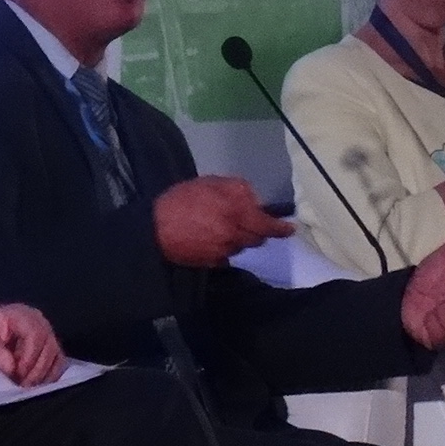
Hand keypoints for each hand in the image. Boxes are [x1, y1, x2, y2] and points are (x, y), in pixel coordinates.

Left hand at [0, 296, 64, 384]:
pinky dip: (50, 374)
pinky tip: (36, 383)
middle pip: (50, 347)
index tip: (16, 374)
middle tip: (21, 384)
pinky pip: (58, 361)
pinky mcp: (49, 346)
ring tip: (26, 385)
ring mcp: (47, 333)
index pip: (36, 335)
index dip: (28, 358)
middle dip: (36, 370)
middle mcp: (41, 322)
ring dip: (44, 374)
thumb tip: (11, 369)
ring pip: (57, 356)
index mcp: (23, 315)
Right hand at [152, 176, 291, 266]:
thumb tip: (254, 201)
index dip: (281, 228)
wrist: (154, 228)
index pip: (267, 225)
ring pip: (243, 246)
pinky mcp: (213, 263)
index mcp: (236, 212)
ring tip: (223, 226)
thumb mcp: (212, 183)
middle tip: (247, 220)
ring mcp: (224, 251)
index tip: (290, 229)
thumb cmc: (183, 199)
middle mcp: (234, 235)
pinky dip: (226, 247)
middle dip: (258, 230)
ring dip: (240, 238)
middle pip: (258, 238)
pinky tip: (212, 238)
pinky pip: (228, 255)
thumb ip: (237, 190)